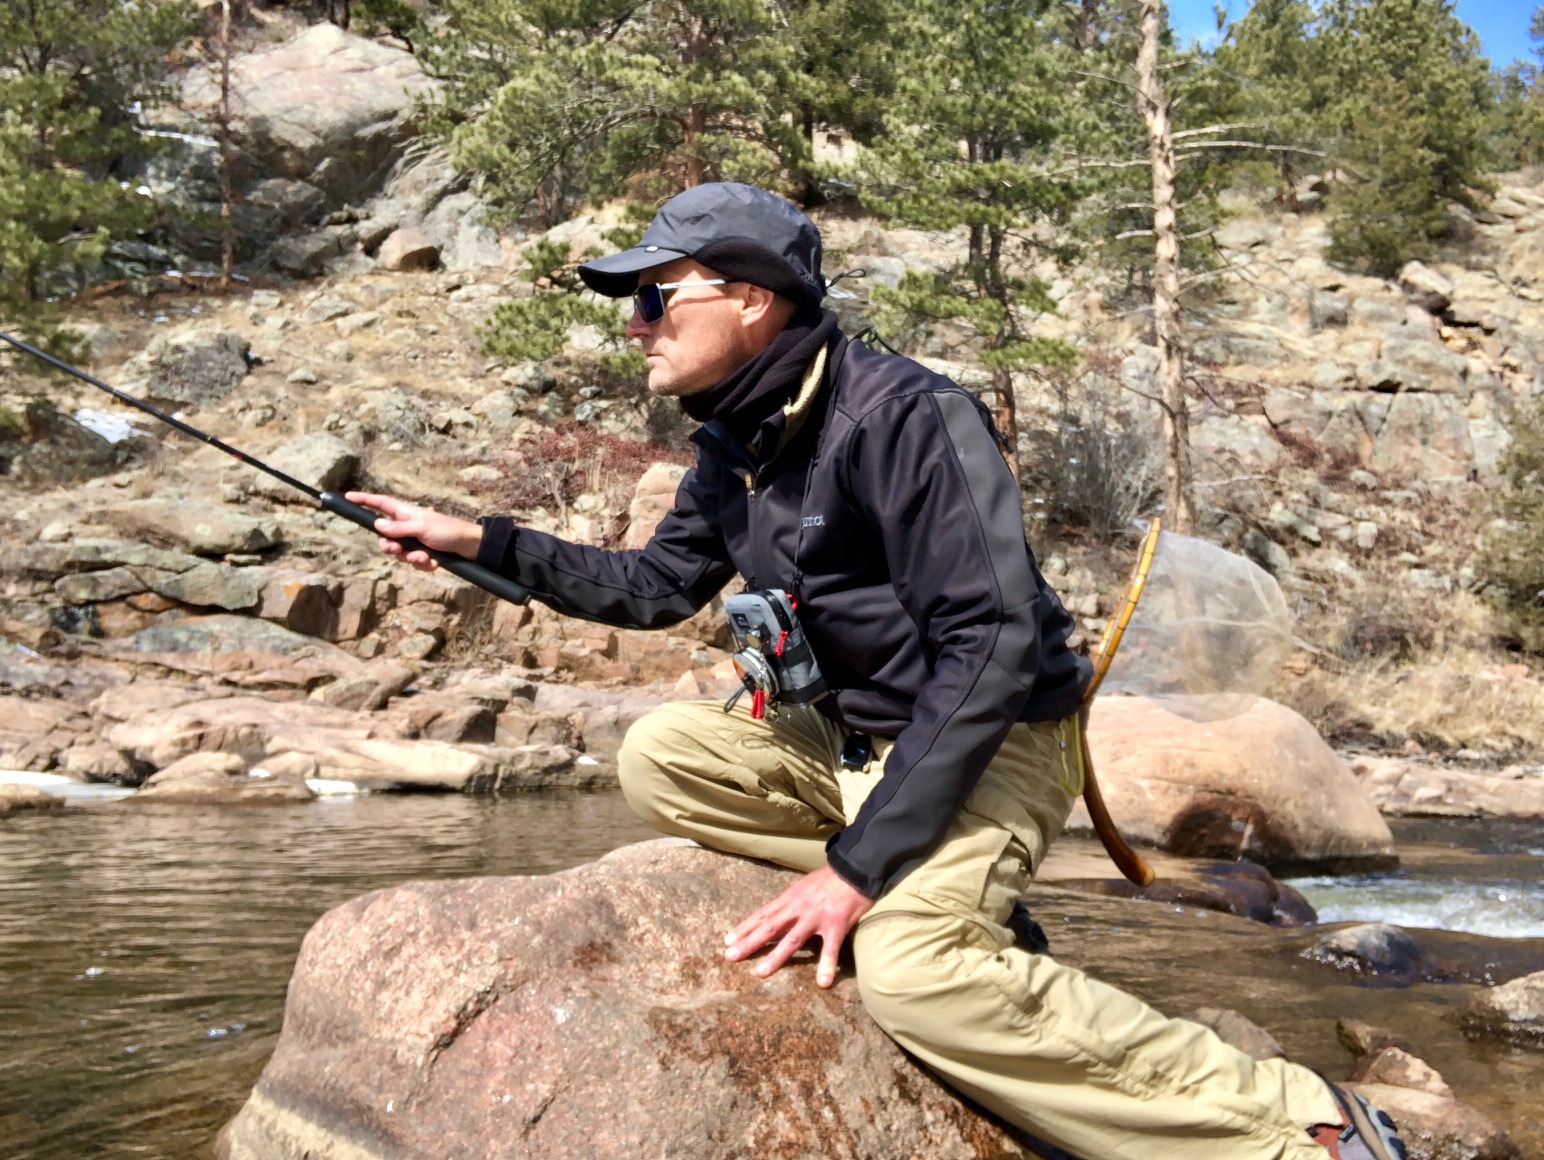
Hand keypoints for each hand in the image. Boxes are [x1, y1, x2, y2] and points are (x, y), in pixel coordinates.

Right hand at [345, 492, 483, 571]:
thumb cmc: (448, 531)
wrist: (470, 547)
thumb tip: (376, 525)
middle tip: (398, 550)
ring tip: (424, 557)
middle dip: (390, 547)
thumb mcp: (421, 528)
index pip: (380, 504)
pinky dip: (422, 564)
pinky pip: (413, 562)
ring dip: (410, 558)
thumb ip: (398, 528)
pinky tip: (434, 563)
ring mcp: (415, 541)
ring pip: (399, 553)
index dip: (364, 500)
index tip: (347, 497)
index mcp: (405, 513)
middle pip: (385, 537)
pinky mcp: (424, 554)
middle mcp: (407, 526)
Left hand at [724, 865, 872, 987]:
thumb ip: (790, 902)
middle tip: (730, 957)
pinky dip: (826, 965)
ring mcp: (816, 917)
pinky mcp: (836, 925)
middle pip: (769, 927)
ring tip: (759, 972)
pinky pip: (830, 948)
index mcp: (790, 898)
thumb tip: (775, 914)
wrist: (854, 869)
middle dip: (749, 942)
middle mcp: (798, 907)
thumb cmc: (829, 878)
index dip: (744, 928)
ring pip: (792, 939)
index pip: (762, 915)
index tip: (727, 941)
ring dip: (775, 957)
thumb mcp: (803, 886)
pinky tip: (822, 982)